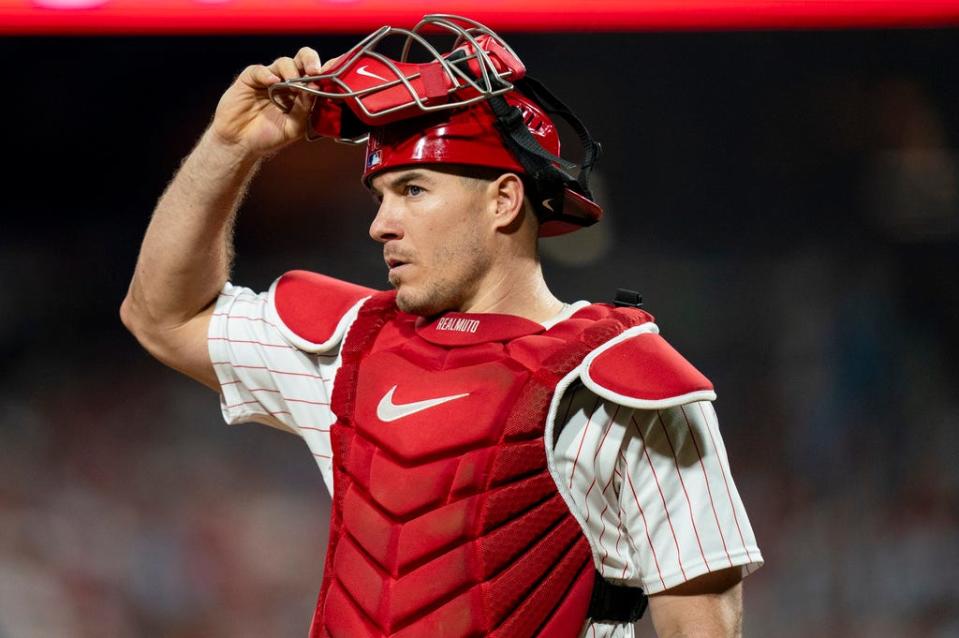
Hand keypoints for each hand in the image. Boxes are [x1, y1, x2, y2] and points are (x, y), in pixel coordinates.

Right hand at [210, 47, 336, 157]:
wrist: (242, 144)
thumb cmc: (269, 136)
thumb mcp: (294, 127)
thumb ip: (306, 108)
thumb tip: (316, 87)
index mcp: (302, 93)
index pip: (317, 75)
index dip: (327, 69)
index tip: (337, 71)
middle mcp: (288, 82)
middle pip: (303, 59)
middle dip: (311, 60)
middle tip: (315, 71)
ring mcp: (270, 78)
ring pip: (284, 62)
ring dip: (291, 71)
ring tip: (293, 85)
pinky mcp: (251, 78)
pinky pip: (260, 70)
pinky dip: (267, 74)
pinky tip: (273, 82)